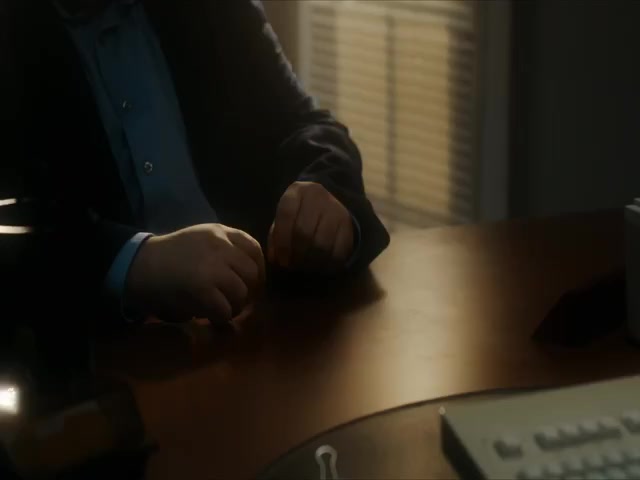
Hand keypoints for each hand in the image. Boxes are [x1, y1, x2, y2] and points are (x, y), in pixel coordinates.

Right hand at [126, 224, 264, 322]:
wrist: (138, 265)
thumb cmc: (170, 256)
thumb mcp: (201, 240)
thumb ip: (226, 251)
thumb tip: (253, 279)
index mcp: (220, 231)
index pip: (254, 249)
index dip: (258, 270)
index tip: (251, 283)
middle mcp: (220, 245)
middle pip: (252, 273)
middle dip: (248, 291)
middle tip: (236, 301)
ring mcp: (212, 266)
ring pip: (241, 293)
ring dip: (234, 306)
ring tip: (222, 310)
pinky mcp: (202, 288)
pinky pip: (225, 309)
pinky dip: (220, 317)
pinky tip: (210, 316)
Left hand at [268, 181, 353, 271]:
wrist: (326, 206)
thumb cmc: (298, 216)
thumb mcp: (283, 221)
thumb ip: (276, 238)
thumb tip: (276, 259)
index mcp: (297, 191)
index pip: (286, 215)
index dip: (282, 242)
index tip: (280, 260)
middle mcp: (318, 196)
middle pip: (304, 232)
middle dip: (296, 254)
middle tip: (292, 266)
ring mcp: (336, 209)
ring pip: (321, 244)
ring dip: (311, 262)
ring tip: (304, 267)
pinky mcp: (348, 225)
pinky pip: (338, 252)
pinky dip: (327, 265)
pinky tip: (319, 267)